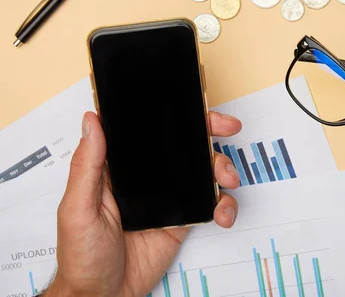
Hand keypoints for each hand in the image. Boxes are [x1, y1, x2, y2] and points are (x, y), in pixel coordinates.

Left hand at [45, 111, 241, 296]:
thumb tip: (91, 121)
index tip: (193, 105)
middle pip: (183, 145)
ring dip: (221, 168)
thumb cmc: (81, 254)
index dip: (173, 114)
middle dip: (209, 131)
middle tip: (228, 127)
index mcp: (119, 167)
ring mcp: (168, 197)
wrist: (103, 295)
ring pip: (202, 170)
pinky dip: (224, 205)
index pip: (148, 132)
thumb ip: (87, 166)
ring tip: (227, 180)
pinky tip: (222, 213)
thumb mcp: (77, 208)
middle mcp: (147, 177)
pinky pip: (211, 203)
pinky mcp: (183, 218)